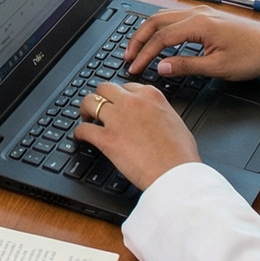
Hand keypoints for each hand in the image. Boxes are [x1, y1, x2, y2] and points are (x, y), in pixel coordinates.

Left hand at [73, 81, 200, 190]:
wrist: (176, 174)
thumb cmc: (181, 154)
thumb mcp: (174, 121)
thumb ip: (159, 112)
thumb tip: (151, 117)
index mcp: (151, 96)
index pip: (128, 86)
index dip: (120, 96)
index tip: (117, 103)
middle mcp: (132, 102)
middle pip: (105, 88)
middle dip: (99, 96)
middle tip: (97, 107)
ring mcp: (117, 119)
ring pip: (90, 102)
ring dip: (85, 109)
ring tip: (85, 117)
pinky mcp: (107, 138)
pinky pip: (84, 129)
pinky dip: (79, 133)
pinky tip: (80, 137)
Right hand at [122, 5, 259, 81]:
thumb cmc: (251, 56)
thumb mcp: (217, 67)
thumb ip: (186, 66)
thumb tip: (161, 67)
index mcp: (198, 24)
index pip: (160, 38)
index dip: (144, 54)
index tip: (133, 67)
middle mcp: (196, 14)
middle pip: (155, 22)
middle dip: (137, 39)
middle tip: (126, 56)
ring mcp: (201, 12)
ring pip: (163, 17)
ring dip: (147, 32)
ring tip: (136, 49)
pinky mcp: (205, 16)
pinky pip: (174, 18)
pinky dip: (160, 29)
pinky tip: (158, 40)